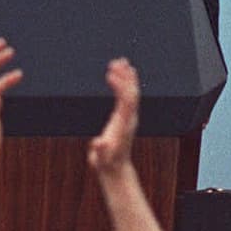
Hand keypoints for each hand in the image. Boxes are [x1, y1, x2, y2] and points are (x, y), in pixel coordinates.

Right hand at [88, 57, 138, 173]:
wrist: (116, 169)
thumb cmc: (106, 163)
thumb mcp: (101, 159)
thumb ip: (99, 151)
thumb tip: (98, 143)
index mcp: (124, 125)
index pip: (126, 101)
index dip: (120, 86)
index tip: (109, 74)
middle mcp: (130, 118)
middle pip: (132, 93)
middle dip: (124, 77)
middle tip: (115, 62)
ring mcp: (129, 117)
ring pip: (132, 92)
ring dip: (126, 76)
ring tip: (120, 61)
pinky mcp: (125, 117)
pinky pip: (128, 96)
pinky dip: (125, 83)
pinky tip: (122, 73)